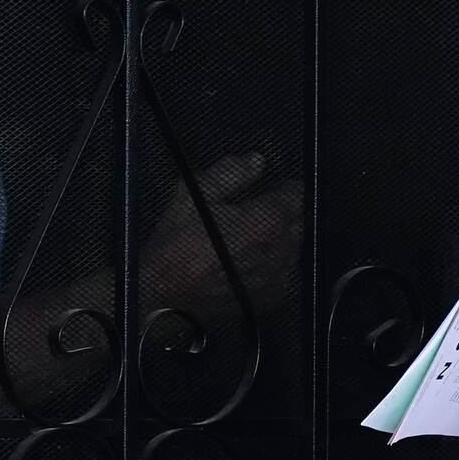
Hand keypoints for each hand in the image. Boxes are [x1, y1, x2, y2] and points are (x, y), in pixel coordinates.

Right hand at [143, 151, 303, 319]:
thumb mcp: (194, 194)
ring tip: (244, 239)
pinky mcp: (270, 299)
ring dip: (278, 240)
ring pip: (293, 248)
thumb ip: (231, 172)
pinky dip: (273, 264)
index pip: (297, 194)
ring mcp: (277, 279)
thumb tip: (257, 161)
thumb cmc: (175, 245)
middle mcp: (280, 251)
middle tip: (252, 213)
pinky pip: (284, 273)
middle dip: (282, 213)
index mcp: (268, 221)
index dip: (282, 188)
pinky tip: (246, 262)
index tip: (268, 189)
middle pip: (298, 221)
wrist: (160, 295)